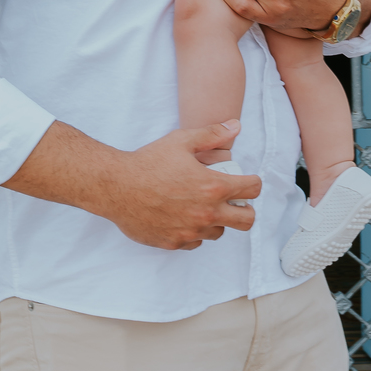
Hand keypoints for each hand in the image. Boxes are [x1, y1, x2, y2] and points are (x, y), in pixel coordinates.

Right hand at [3, 118, 260, 250]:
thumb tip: (236, 127)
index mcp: (213, 187)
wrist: (117, 187)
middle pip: (247, 221)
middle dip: (246, 210)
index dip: (253, 183)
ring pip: (220, 232)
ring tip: (204, 206)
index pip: (252, 190)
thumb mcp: (182, 141)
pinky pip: (196, 242)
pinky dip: (196, 231)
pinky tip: (184, 216)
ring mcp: (192, 232)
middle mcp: (207, 213)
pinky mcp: (175, 243)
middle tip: (235, 200)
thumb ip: (212, 135)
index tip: (246, 180)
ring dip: (218, 220)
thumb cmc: (149, 162)